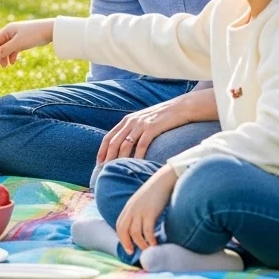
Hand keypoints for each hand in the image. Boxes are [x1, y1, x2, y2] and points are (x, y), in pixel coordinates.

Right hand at [0, 19, 54, 65]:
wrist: (49, 30)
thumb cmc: (33, 35)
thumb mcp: (18, 43)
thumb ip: (6, 49)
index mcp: (7, 30)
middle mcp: (11, 32)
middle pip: (1, 44)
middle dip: (0, 55)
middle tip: (3, 65)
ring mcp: (17, 36)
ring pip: (7, 47)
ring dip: (6, 56)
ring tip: (7, 65)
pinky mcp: (23, 40)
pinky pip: (14, 48)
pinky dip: (13, 55)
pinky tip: (13, 62)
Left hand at [97, 88, 218, 163]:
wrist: (180, 107)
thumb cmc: (163, 117)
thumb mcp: (144, 121)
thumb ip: (134, 130)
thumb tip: (126, 146)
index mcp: (127, 120)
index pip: (109, 136)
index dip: (102, 150)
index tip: (98, 162)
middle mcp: (131, 122)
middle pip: (114, 142)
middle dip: (107, 157)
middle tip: (103, 170)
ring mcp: (141, 124)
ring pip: (125, 144)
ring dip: (119, 159)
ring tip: (115, 170)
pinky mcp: (152, 128)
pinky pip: (142, 144)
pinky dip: (137, 155)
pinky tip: (135, 165)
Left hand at [115, 164, 176, 256]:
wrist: (164, 180)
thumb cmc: (156, 192)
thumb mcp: (143, 202)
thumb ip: (139, 211)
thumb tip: (141, 226)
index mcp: (129, 206)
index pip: (119, 224)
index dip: (122, 237)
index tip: (128, 247)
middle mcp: (132, 209)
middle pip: (123, 229)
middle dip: (126, 242)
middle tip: (132, 252)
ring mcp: (140, 210)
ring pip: (134, 232)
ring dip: (140, 244)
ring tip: (148, 249)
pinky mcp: (150, 212)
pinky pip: (147, 230)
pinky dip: (150, 239)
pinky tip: (155, 244)